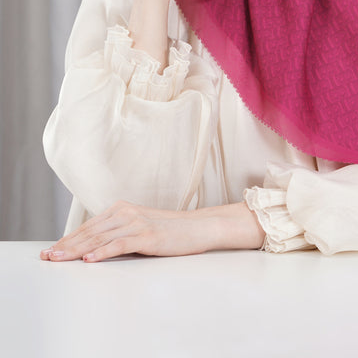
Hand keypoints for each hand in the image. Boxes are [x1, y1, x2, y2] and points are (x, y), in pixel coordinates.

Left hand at [40, 201, 264, 262]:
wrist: (198, 227)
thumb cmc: (169, 231)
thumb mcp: (139, 228)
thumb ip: (118, 233)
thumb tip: (94, 247)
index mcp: (121, 209)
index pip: (88, 226)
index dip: (68, 239)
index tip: (51, 251)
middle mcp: (125, 212)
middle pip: (89, 232)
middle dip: (65, 246)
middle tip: (47, 258)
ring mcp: (136, 222)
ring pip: (99, 238)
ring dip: (76, 250)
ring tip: (59, 259)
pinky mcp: (147, 235)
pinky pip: (120, 244)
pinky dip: (102, 252)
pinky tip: (89, 259)